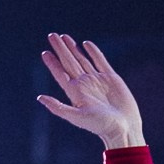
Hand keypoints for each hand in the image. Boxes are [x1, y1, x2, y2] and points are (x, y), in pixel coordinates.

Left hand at [37, 33, 143, 150]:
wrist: (123, 128)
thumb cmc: (100, 125)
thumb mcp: (78, 117)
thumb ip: (58, 107)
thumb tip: (40, 98)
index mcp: (75, 92)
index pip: (60, 73)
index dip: (52, 63)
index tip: (45, 53)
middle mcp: (84, 84)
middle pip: (69, 62)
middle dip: (60, 49)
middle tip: (51, 35)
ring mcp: (97, 80)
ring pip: (82, 59)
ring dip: (73, 48)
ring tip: (64, 37)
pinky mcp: (111, 78)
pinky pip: (100, 61)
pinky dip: (93, 52)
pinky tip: (86, 44)